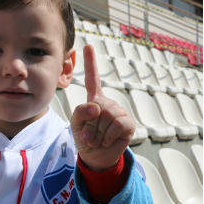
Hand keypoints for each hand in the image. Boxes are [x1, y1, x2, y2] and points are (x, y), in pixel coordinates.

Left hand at [70, 45, 134, 171]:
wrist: (96, 158)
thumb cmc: (86, 140)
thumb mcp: (76, 124)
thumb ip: (80, 112)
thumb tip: (96, 108)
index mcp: (94, 100)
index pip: (92, 79)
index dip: (90, 62)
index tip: (88, 45)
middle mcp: (108, 103)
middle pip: (98, 106)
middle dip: (90, 125)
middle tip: (90, 136)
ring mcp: (120, 112)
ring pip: (107, 116)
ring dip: (98, 132)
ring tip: (98, 139)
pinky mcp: (128, 124)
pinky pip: (117, 124)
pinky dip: (109, 135)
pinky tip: (108, 140)